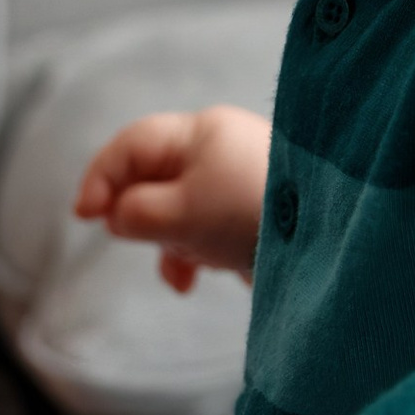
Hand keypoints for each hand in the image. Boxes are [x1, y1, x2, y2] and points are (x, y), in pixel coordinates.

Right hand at [74, 103, 271, 291]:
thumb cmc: (252, 216)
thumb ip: (137, 213)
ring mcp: (238, 182)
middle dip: (139, 213)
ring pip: (178, 208)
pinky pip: (206, 229)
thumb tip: (117, 216)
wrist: (332, 244)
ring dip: (168, 239)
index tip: (82, 217)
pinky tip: (190, 282)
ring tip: (178, 266)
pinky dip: (191, 253)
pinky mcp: (253, 216)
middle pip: (154, 176)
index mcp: (201, 133)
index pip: (132, 144)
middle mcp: (220, 150)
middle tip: (129, 238)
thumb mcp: (182, 213)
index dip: (101, 178)